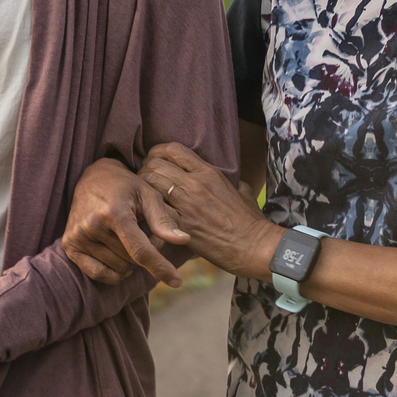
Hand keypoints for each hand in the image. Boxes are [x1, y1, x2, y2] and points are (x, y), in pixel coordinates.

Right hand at [60, 157, 189, 286]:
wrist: (93, 178)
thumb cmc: (126, 187)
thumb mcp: (148, 195)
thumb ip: (164, 219)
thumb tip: (183, 240)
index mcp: (114, 212)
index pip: (140, 251)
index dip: (160, 268)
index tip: (177, 282)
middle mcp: (92, 226)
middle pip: (131, 261)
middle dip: (145, 253)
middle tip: (143, 233)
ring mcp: (78, 237)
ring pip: (118, 269)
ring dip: (130, 261)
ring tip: (128, 238)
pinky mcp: (69, 245)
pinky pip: (99, 274)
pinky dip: (114, 271)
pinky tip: (116, 253)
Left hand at [140, 142, 281, 279]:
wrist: (254, 247)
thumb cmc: (250, 222)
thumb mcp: (244, 192)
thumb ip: (233, 182)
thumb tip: (233, 182)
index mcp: (209, 172)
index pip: (173, 149)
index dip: (158, 153)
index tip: (155, 162)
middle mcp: (195, 184)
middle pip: (155, 163)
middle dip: (145, 169)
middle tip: (144, 182)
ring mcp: (187, 203)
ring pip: (150, 182)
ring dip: (143, 188)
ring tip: (144, 197)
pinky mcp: (180, 225)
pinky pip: (154, 208)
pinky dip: (147, 210)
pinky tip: (148, 215)